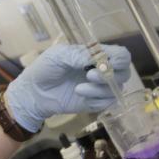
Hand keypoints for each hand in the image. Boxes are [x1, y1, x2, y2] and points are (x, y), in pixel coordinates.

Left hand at [5, 44, 132, 132]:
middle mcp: (101, 70)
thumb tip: (98, 58)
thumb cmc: (45, 69)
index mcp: (95, 55)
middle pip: (125, 72)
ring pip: (116, 89)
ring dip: (100, 89)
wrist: (34, 92)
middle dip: (110, 75)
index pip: (121, 55)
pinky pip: (107, 103)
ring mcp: (99, 88)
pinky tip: (81, 97)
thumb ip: (79, 55)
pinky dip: (96, 100)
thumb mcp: (58, 56)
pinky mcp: (95, 103)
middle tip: (89, 75)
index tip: (102, 63)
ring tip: (78, 89)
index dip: (118, 59)